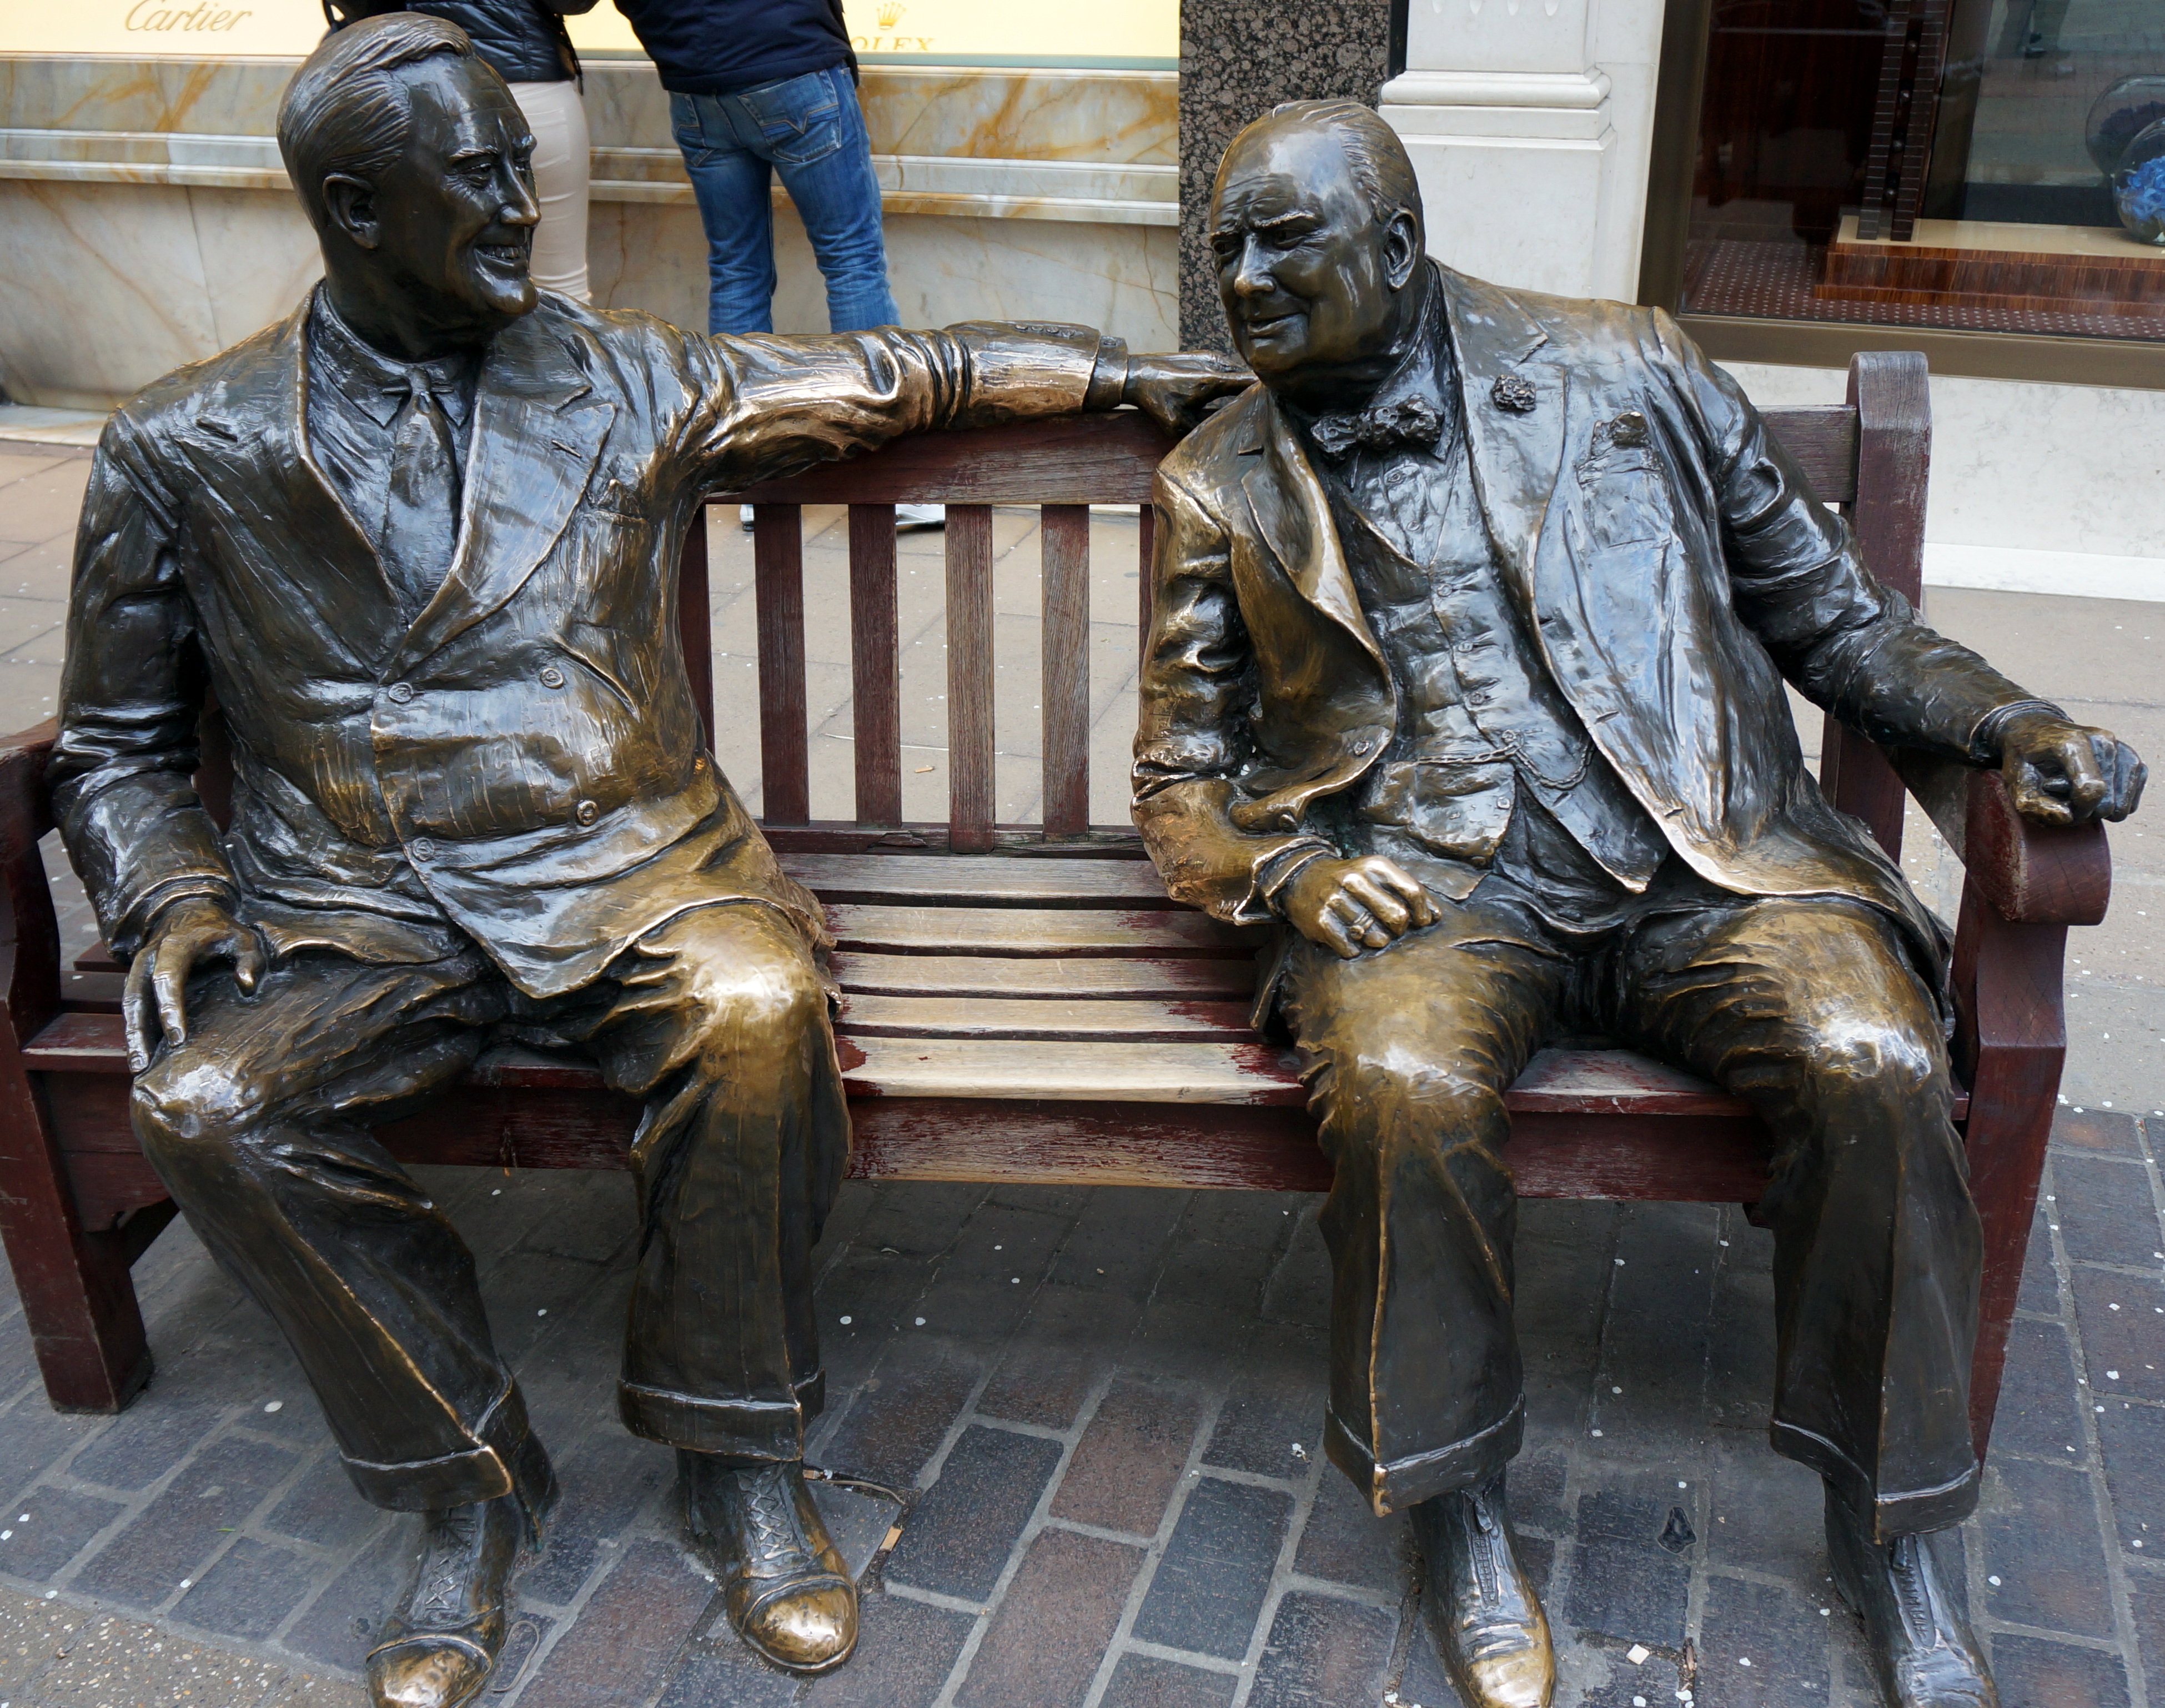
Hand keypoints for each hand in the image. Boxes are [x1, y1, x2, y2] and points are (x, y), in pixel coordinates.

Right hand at [124, 896, 264, 1073]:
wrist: (187, 912)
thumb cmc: (220, 930)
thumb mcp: (243, 937)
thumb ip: (249, 959)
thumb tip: (246, 985)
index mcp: (175, 945)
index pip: (167, 978)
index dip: (170, 1008)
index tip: (177, 1038)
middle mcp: (149, 958)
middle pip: (137, 996)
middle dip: (139, 1032)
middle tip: (141, 1065)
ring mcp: (139, 969)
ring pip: (130, 1004)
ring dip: (132, 1035)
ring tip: (137, 1067)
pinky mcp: (138, 980)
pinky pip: (134, 1006)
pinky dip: (135, 1029)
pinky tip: (141, 1055)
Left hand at [1122, 352, 1251, 437]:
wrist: (1136, 374)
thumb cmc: (1155, 400)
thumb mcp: (1176, 424)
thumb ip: (1201, 430)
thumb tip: (1218, 435)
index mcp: (1213, 380)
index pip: (1251, 382)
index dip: (1264, 392)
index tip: (1273, 404)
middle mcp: (1215, 364)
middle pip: (1247, 376)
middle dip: (1256, 389)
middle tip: (1264, 406)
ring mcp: (1210, 356)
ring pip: (1237, 370)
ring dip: (1243, 382)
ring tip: (1249, 398)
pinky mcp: (1203, 355)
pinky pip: (1227, 366)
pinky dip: (1232, 376)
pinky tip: (1231, 389)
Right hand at [1280, 855, 1438, 958]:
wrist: (1302, 878)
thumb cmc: (1350, 880)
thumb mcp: (1378, 875)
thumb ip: (1408, 892)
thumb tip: (1436, 917)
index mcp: (1374, 866)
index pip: (1413, 892)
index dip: (1423, 913)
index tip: (1420, 922)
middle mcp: (1355, 880)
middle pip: (1398, 918)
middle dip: (1399, 930)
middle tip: (1391, 930)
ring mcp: (1336, 900)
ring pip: (1376, 937)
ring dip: (1376, 940)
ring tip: (1366, 932)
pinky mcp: (1321, 921)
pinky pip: (1352, 949)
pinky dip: (1354, 949)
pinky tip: (1348, 937)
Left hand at [1997, 709, 2145, 825]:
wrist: (2035, 730)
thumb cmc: (2024, 758)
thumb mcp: (2015, 783)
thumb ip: (2033, 804)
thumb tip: (2067, 818)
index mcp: (2073, 742)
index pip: (2091, 790)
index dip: (2076, 812)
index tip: (2060, 809)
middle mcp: (2103, 741)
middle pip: (2107, 803)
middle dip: (2083, 812)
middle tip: (2061, 800)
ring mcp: (2122, 748)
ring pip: (2121, 805)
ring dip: (2097, 809)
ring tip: (2075, 795)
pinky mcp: (2132, 759)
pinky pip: (2129, 801)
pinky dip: (2110, 802)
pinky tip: (2091, 790)